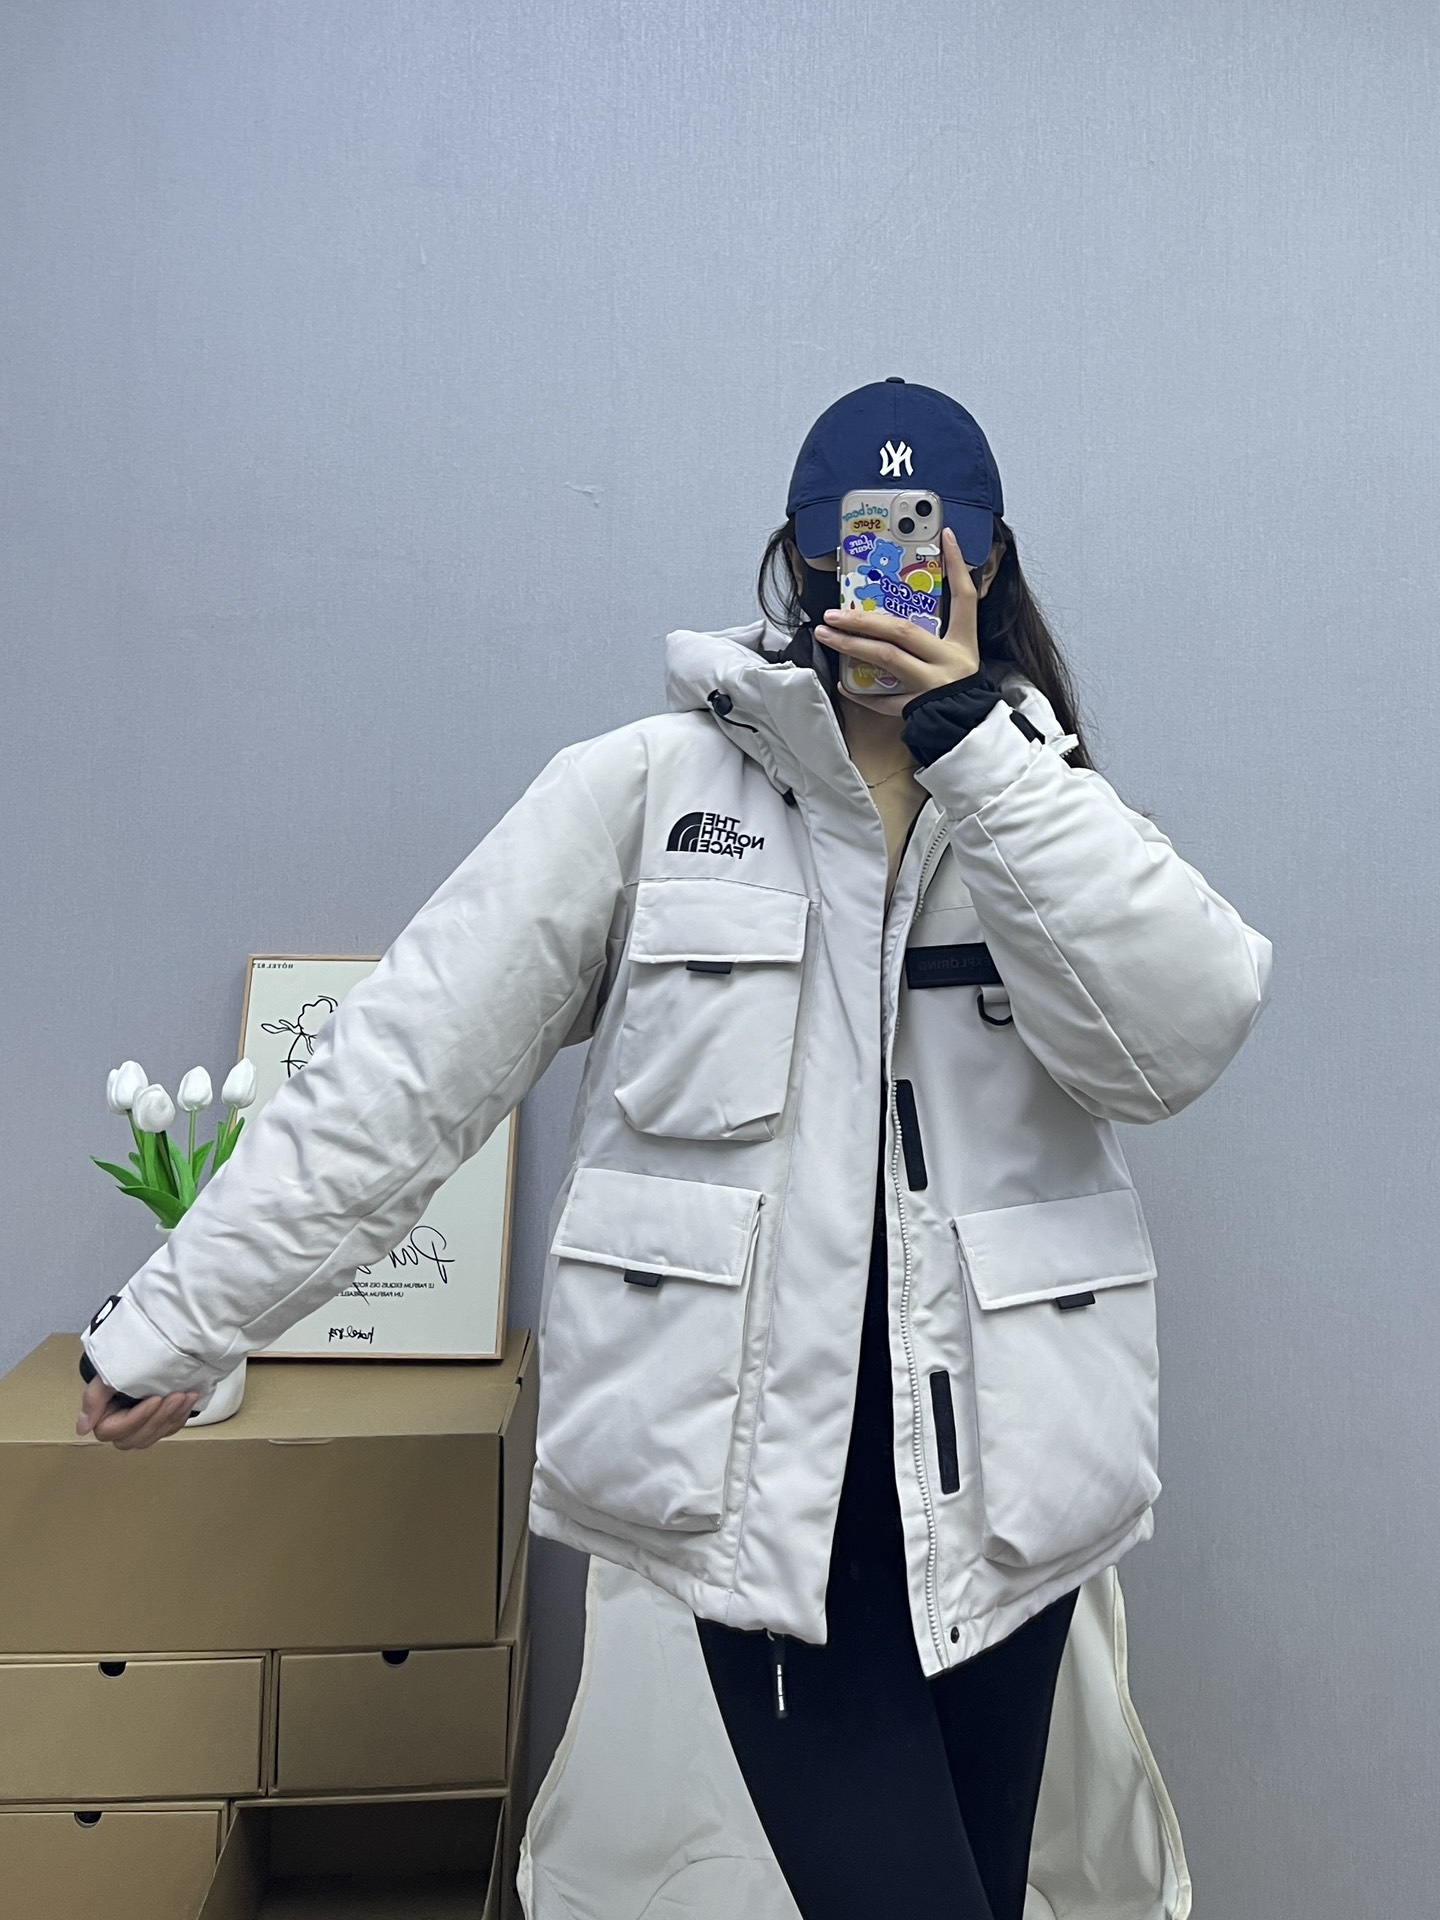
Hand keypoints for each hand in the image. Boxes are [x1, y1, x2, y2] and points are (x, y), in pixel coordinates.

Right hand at [76, 1376, 200, 1449]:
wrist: (145, 1354)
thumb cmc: (121, 1364)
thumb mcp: (106, 1375)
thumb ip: (94, 1399)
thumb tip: (82, 1429)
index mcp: (104, 1421)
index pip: (115, 1431)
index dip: (136, 1417)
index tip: (155, 1399)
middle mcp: (122, 1431)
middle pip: (138, 1438)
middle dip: (159, 1418)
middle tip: (176, 1396)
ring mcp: (142, 1429)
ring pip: (156, 1435)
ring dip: (172, 1416)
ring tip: (186, 1396)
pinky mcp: (159, 1425)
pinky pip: (170, 1429)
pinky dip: (180, 1416)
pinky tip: (189, 1400)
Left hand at [821, 526, 981, 695]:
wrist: (972, 731)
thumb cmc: (962, 691)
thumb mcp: (960, 657)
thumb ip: (935, 636)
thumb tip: (895, 613)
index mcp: (964, 643)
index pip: (965, 596)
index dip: (958, 565)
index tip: (945, 536)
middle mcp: (948, 661)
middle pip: (902, 631)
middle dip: (864, 619)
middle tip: (833, 612)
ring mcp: (932, 685)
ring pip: (887, 660)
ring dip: (852, 645)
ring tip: (827, 635)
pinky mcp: (918, 709)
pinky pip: (883, 699)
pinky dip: (861, 691)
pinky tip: (842, 681)